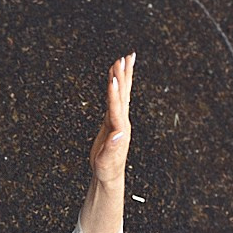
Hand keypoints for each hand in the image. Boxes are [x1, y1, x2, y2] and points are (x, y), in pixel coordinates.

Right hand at [89, 52, 134, 183]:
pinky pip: (116, 99)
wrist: (109, 175)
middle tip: (125, 58)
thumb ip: (112, 148)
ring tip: (123, 59)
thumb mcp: (107, 161)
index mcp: (120, 129)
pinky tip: (114, 78)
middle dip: (124, 76)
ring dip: (123, 76)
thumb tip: (118, 134)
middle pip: (123, 94)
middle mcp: (122, 122)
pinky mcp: (113, 121)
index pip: (116, 107)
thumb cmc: (107, 169)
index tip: (113, 77)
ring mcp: (119, 120)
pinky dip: (115, 87)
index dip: (114, 93)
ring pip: (122, 94)